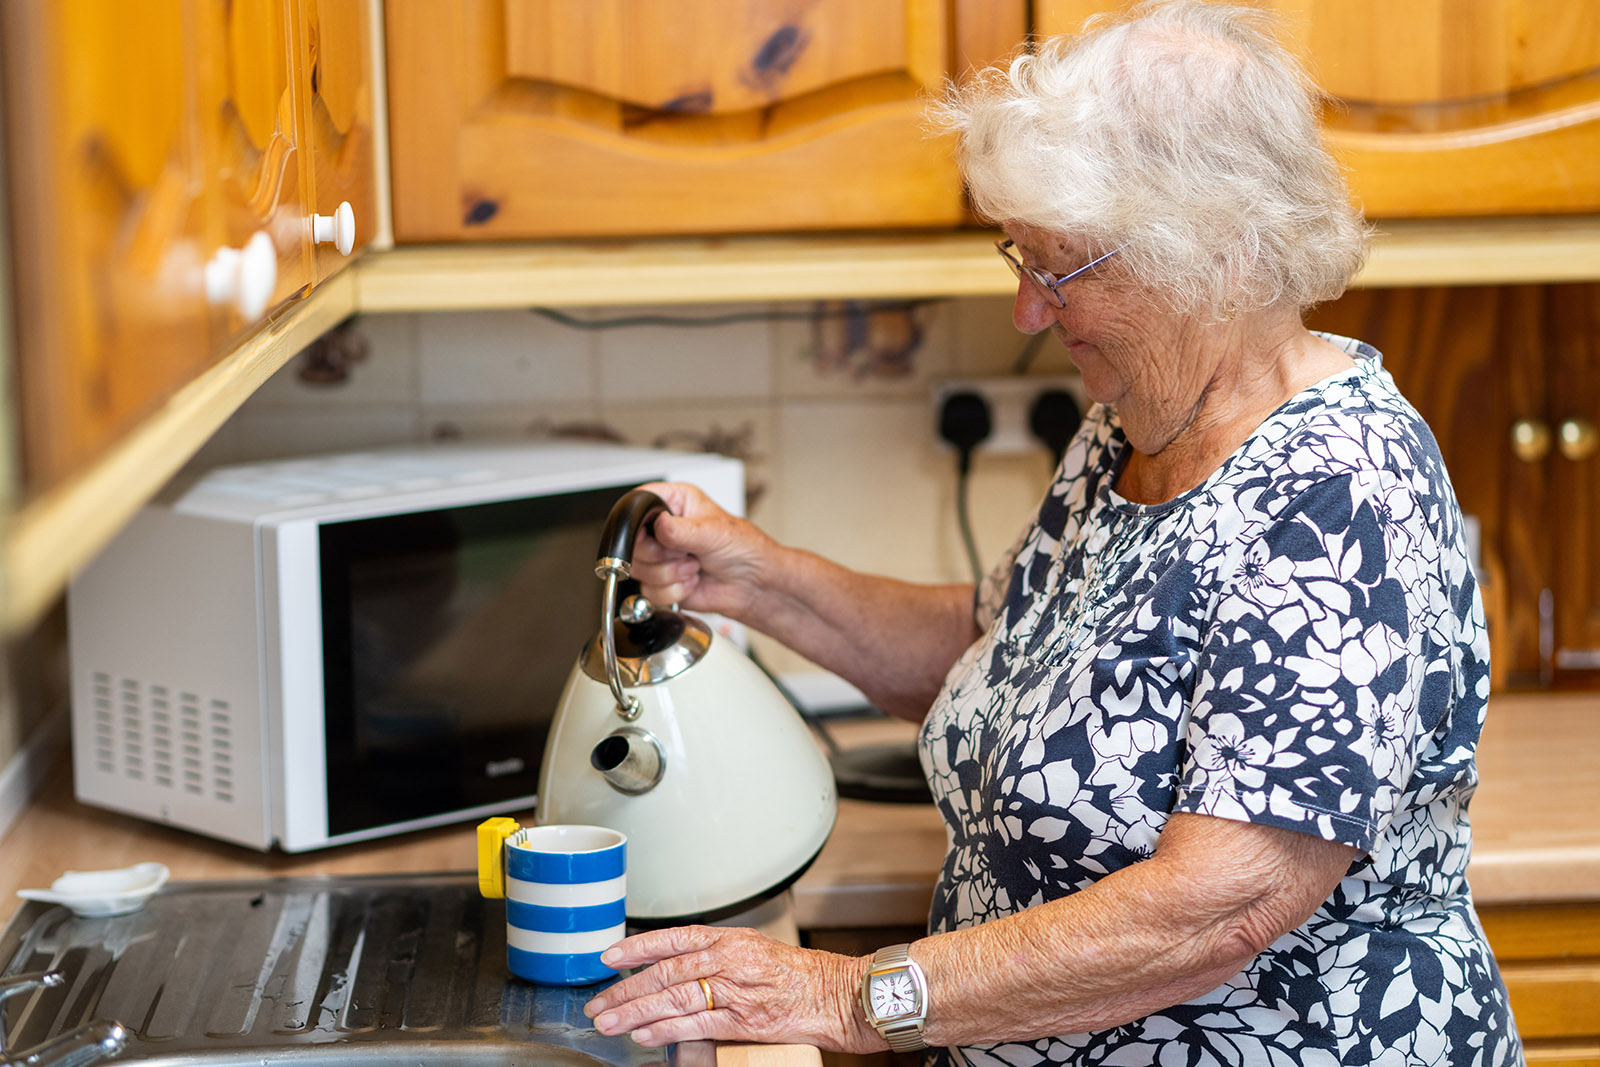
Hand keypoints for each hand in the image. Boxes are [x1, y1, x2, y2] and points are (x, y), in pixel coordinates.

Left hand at [583, 925, 881, 1051]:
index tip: (607, 956)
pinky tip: (642, 1034)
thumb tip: (672, 969)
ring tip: (608, 1021)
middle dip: (625, 988)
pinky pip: (696, 1025)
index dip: (636, 947)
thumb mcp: (755, 952)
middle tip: (596, 1001)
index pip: (673, 938)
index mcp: (731, 939)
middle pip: (665, 972)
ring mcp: (736, 990)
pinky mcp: (744, 1021)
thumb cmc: (800, 977)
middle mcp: (730, 960)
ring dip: (635, 1011)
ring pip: (673, 998)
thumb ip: (716, 958)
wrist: (839, 995)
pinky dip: (665, 1030)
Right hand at [631, 482, 776, 619]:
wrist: (754, 585)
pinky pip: (650, 591)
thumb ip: (682, 530)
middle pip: (633, 543)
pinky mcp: (662, 581)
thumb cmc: (744, 549)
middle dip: (662, 555)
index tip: (657, 534)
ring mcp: (661, 556)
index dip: (639, 521)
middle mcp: (663, 528)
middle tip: (686, 553)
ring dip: (671, 575)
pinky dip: (674, 591)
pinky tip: (693, 582)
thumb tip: (659, 524)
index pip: (638, 503)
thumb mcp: (714, 532)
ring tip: (695, 567)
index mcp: (674, 502)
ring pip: (639, 570)